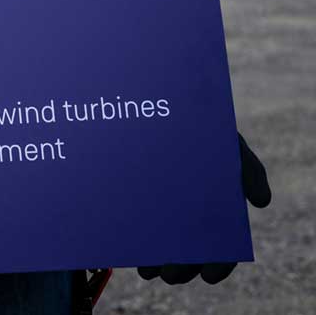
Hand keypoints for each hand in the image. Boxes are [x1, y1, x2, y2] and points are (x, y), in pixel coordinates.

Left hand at [137, 133, 270, 285]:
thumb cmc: (205, 134)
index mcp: (215, 213)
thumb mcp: (231, 147)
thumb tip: (261, 202)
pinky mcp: (135, 203)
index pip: (223, 248)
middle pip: (189, 254)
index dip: (219, 265)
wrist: (164, 114)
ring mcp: (161, 213)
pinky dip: (133, 243)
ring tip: (148, 270)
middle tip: (171, 275)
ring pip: (161, 248)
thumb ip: (250, 170)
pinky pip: (134, 229)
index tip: (210, 276)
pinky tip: (128, 249)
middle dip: (181, 269)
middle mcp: (188, 218)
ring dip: (155, 264)